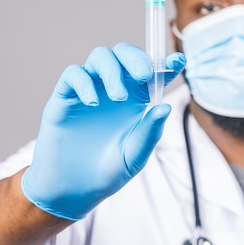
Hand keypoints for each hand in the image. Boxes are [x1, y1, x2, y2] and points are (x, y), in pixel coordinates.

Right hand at [21, 43, 185, 219]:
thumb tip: (166, 107)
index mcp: (135, 100)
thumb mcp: (135, 155)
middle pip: (124, 54)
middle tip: (144, 75)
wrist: (73, 190)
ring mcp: (89, 90)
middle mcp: (113, 89)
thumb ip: (150, 131)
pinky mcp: (64, 98)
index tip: (178, 62)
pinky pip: (73, 74)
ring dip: (112, 70)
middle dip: (136, 58)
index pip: (152, 73)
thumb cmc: (108, 173)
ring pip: (100, 57)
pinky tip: (93, 101)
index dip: (165, 64)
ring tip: (118, 98)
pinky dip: (84, 81)